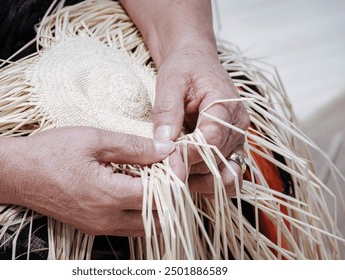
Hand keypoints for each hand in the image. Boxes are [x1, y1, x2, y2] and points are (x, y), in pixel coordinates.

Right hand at [0, 127, 173, 235]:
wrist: (15, 173)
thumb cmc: (50, 152)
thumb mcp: (93, 139)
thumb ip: (134, 147)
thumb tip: (166, 149)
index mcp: (109, 196)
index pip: (160, 196)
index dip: (173, 176)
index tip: (173, 158)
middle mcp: (108, 219)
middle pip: (159, 218)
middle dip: (171, 195)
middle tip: (168, 170)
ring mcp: (100, 227)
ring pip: (146, 226)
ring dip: (158, 205)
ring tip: (154, 177)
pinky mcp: (93, 227)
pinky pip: (129, 226)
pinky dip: (141, 210)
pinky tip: (135, 187)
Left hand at [153, 41, 249, 196]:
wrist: (196, 63)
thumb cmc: (184, 69)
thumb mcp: (170, 82)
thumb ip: (168, 111)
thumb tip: (164, 142)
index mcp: (225, 105)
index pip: (210, 140)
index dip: (188, 154)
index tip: (165, 157)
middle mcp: (238, 126)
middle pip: (217, 161)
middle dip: (190, 169)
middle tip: (164, 169)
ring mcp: (237, 139)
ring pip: (226, 175)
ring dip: (201, 182)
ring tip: (176, 175)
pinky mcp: (232, 148)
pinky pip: (229, 175)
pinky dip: (211, 183)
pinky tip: (190, 180)